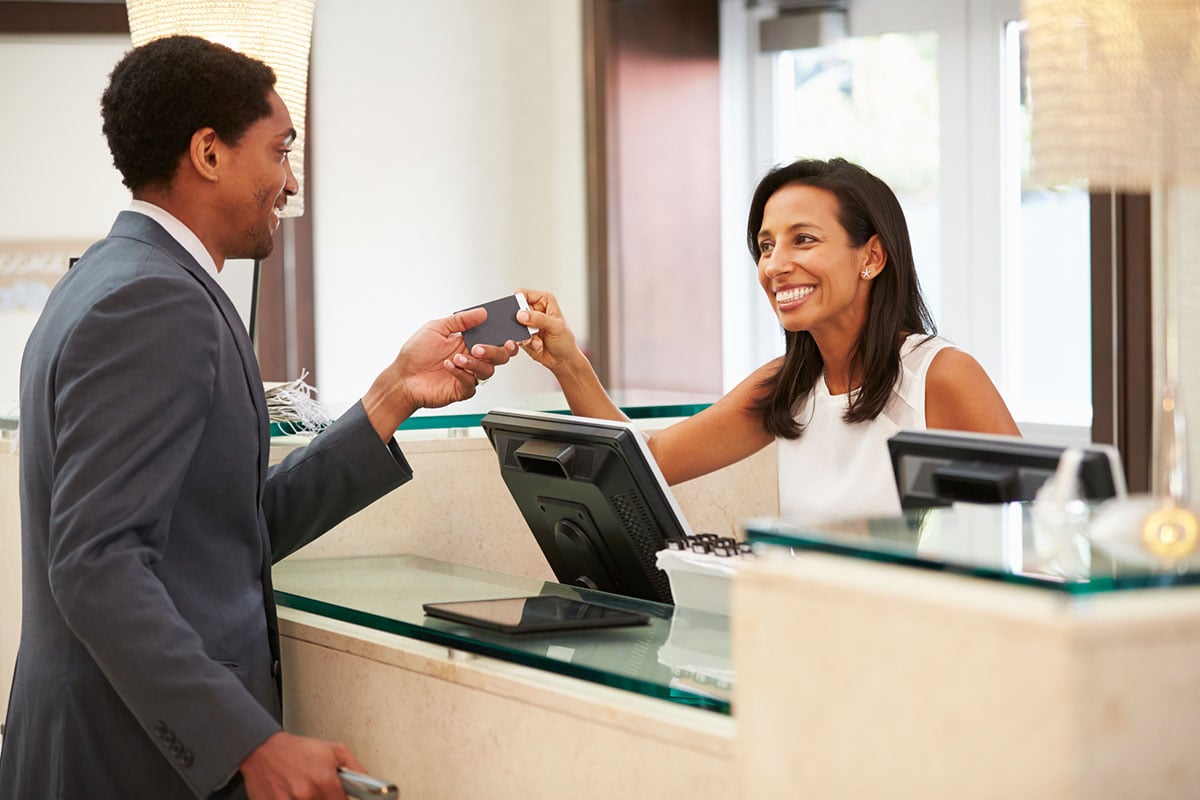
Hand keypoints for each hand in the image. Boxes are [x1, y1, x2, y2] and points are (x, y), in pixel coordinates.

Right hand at [241, 731, 361, 799]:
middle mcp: (307, 794)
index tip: (340, 797)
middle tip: (321, 792)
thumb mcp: (335, 751)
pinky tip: (294, 793)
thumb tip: (373, 786)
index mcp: (324, 780)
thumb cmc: (299, 750)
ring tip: (306, 792)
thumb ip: (357, 770)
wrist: (264, 750)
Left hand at [362, 308, 516, 440]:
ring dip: (474, 363)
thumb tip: (481, 313)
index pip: (494, 339)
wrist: (402, 378)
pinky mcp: (462, 389)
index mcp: (468, 342)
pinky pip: (472, 383)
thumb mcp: (436, 329)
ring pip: (487, 370)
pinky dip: (461, 373)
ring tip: (457, 357)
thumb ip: (461, 320)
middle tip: (478, 348)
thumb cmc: (415, 355)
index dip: (505, 338)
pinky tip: (449, 366)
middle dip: (493, 351)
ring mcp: (468, 374)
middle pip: (499, 356)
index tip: (507, 336)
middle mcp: (471, 358)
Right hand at [515, 288, 582, 371]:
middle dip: (521, 322)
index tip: (521, 314)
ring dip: (526, 335)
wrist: (562, 360)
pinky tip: (538, 346)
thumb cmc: (565, 341)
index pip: (523, 294)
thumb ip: (539, 318)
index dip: (519, 303)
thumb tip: (521, 314)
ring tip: (538, 340)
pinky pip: (516, 336)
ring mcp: (528, 323)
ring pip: (515, 325)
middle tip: (531, 330)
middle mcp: (534, 310)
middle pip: (516, 309)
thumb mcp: (556, 327)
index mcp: (544, 301)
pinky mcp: (523, 335)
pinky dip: (526, 343)